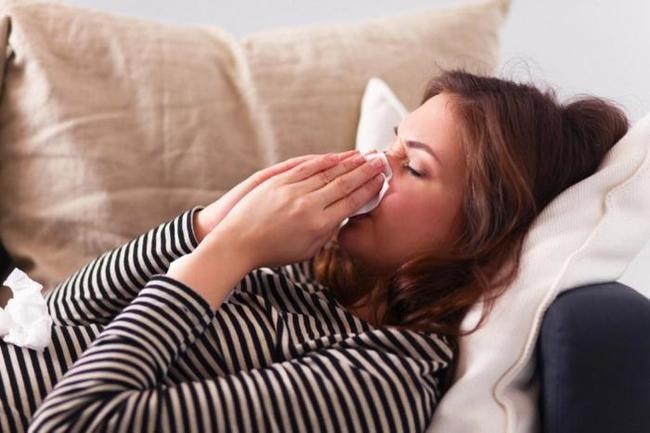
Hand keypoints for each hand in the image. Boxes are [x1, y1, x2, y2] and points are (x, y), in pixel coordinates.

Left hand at [200, 151, 385, 268]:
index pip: (351, 202)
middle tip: (381, 161)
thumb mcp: (307, 250)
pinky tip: (336, 156)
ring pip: (327, 172)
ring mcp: (293, 191)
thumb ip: (327, 232)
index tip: (381, 180)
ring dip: (349, 162)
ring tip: (364, 155)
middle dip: (365, 171)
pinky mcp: (278, 182)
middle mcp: (309, 206)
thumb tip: (341, 215)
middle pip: (344, 183)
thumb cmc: (273, 252)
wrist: (238, 243)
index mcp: (319, 226)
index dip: (369, 189)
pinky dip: (324, 161)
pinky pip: (306, 167)